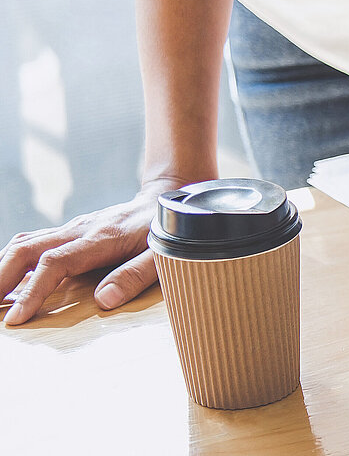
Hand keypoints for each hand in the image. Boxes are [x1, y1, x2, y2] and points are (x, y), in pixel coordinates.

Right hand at [0, 176, 191, 324]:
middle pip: (26, 249)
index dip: (33, 291)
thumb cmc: (164, 230)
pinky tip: (5, 280)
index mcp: (99, 239)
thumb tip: (104, 301)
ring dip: (1, 268)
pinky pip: (32, 243)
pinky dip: (12, 260)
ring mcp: (70, 229)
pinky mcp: (68, 232)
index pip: (54, 263)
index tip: (17, 318)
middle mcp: (78, 230)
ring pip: (24, 244)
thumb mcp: (162, 255)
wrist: (164, 197)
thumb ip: (135, 276)